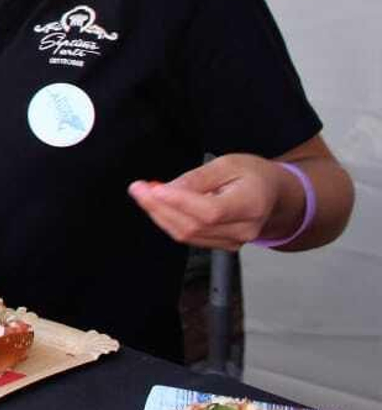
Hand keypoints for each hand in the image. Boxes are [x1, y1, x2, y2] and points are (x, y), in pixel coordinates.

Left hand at [128, 154, 294, 250]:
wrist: (272, 194)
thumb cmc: (252, 175)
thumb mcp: (227, 164)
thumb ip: (198, 178)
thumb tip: (168, 190)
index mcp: (251, 204)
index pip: (211, 211)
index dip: (179, 202)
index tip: (153, 189)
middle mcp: (244, 229)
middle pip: (194, 226)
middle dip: (159, 207)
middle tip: (138, 188)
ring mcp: (234, 241)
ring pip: (187, 235)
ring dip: (159, 215)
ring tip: (142, 193)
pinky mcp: (221, 245)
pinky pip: (190, 237)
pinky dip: (169, 221)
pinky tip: (157, 206)